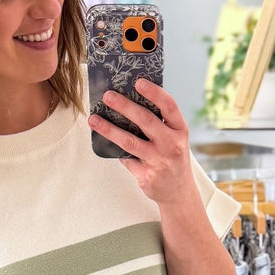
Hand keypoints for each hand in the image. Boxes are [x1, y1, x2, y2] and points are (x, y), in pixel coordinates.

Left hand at [89, 79, 191, 205]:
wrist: (179, 192)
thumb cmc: (173, 158)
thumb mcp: (175, 138)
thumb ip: (160, 122)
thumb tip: (128, 102)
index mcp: (180, 130)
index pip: (169, 106)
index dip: (154, 93)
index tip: (138, 82)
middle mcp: (172, 145)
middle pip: (145, 120)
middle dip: (124, 106)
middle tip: (107, 96)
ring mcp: (159, 162)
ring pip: (129, 142)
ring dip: (109, 129)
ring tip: (94, 119)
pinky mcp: (146, 176)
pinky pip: (125, 159)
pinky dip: (114, 150)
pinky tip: (103, 141)